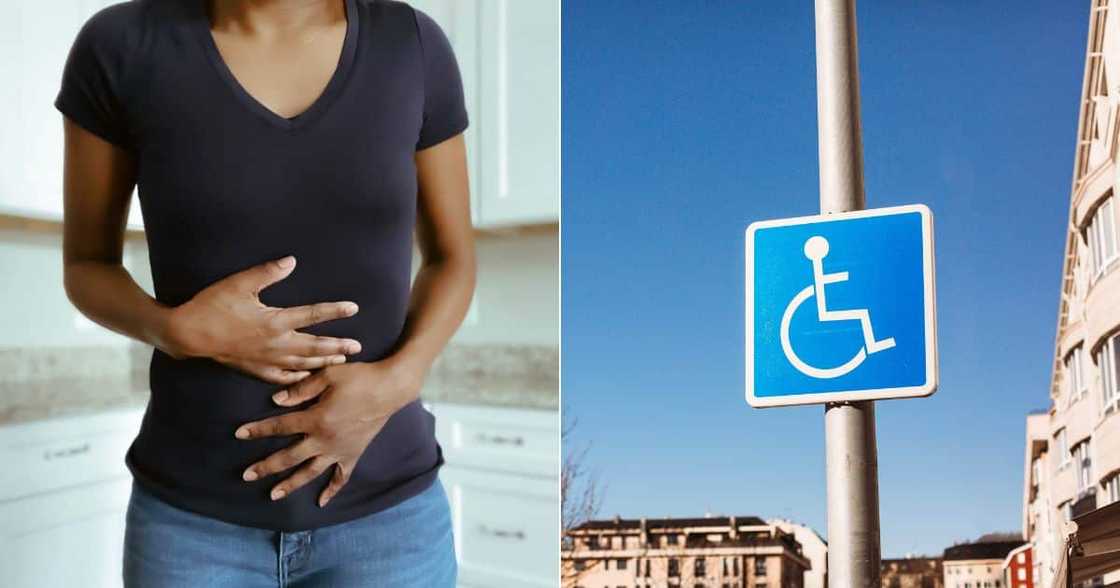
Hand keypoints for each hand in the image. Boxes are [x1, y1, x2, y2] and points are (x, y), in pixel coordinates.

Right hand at [166, 255, 363, 384]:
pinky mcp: (254, 369)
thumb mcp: (239, 283)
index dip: (335, 311)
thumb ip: (268, 273)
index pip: (313, 314)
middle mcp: (275, 343)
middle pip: (314, 346)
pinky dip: (297, 378)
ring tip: (341, 361)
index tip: (354, 308)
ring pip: (302, 364)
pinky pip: (281, 377)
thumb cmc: (212, 306)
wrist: (187, 334)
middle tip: (358, 347)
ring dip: (323, 362)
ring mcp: (266, 359)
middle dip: (338, 346)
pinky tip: (306, 377)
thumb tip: (291, 261)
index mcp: (275, 321)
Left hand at [234, 360, 423, 506]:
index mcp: (316, 418)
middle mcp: (324, 439)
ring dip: (290, 484)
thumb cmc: (359, 377)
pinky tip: (321, 502)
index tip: (239, 434)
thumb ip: (301, 389)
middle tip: (247, 475)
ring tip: (273, 495)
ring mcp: (339, 450)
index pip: (279, 426)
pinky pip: (341, 477)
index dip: (257, 430)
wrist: (390, 389)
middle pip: (289, 457)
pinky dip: (331, 490)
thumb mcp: (328, 375)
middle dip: (266, 466)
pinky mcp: (353, 454)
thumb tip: (276, 401)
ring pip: (310, 472)